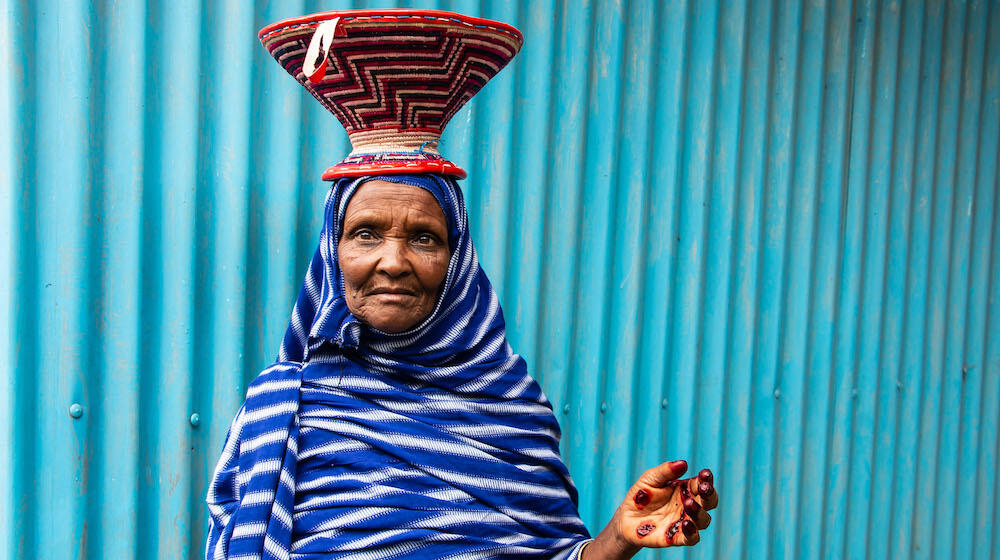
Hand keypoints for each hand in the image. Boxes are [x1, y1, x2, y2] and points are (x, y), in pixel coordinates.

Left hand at [582, 460, 717, 558]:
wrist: (626, 517)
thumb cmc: (641, 495)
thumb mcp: (651, 478)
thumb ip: (666, 471)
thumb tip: (683, 463)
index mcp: (686, 489)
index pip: (702, 484)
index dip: (706, 479)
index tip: (705, 474)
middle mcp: (689, 506)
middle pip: (709, 502)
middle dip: (709, 495)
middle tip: (704, 488)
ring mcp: (684, 522)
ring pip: (703, 520)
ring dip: (700, 512)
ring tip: (689, 504)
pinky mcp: (676, 538)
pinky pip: (691, 538)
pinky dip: (692, 533)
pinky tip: (686, 524)